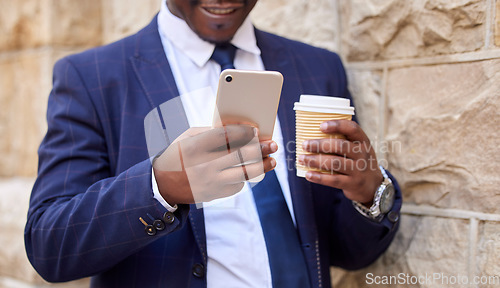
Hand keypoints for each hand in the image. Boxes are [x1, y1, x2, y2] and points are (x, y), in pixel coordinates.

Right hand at [153, 125, 277, 204]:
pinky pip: (237, 185)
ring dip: (262, 166)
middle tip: (273, 144)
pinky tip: (248, 171)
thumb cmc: (178, 155)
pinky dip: (244, 177)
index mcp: (195, 147)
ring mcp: (211, 182)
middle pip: (240, 155)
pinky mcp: (215, 194)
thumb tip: (238, 128)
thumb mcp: (187, 138)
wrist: (163, 185)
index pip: (225, 136)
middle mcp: (204, 165)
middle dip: (260, 148)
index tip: (255, 131)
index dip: (243, 132)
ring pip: (244, 173)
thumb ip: (210, 131)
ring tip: (273, 160)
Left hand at [297, 120, 382, 205]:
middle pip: (340, 146)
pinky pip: (333, 180)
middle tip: (304, 144)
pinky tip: (308, 174)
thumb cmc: (358, 162)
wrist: (373, 186)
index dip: (337, 125)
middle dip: (319, 145)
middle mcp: (363, 155)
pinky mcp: (352, 184)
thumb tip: (312, 133)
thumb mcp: (358, 149)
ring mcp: (358, 170)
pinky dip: (319, 177)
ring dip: (315, 160)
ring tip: (302, 159)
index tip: (321, 125)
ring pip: (334, 163)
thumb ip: (343, 142)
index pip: (352, 129)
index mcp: (363, 142)